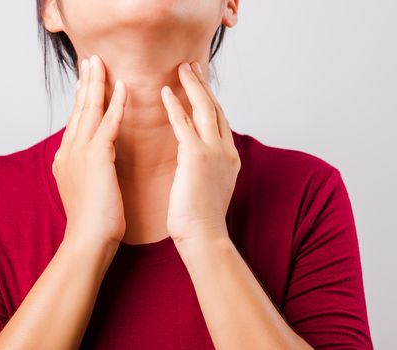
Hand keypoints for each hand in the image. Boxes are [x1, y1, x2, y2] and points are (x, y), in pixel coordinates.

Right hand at [52, 55, 127, 248]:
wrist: (89, 240)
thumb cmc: (96, 221)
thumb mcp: (90, 188)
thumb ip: (93, 168)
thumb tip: (103, 159)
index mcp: (68, 158)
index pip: (77, 121)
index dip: (83, 98)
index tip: (88, 79)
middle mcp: (69, 151)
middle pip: (78, 109)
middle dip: (85, 83)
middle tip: (90, 60)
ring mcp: (79, 153)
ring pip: (89, 110)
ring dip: (96, 84)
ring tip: (100, 63)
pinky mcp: (96, 157)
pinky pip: (107, 124)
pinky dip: (115, 104)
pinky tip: (123, 88)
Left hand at [160, 61, 240, 243]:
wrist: (204, 236)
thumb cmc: (201, 219)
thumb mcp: (210, 187)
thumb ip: (207, 168)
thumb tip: (195, 160)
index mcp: (230, 157)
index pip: (221, 120)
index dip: (211, 99)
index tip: (201, 84)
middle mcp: (226, 150)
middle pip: (216, 108)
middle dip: (204, 84)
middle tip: (193, 65)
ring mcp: (214, 151)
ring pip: (205, 108)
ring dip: (193, 85)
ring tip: (183, 68)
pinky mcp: (197, 155)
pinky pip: (184, 123)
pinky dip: (176, 105)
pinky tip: (166, 92)